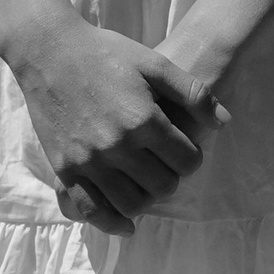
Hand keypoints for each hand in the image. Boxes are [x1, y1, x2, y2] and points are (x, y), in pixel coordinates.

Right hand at [7, 19, 222, 233]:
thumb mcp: (155, 63)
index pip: (187, 162)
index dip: (193, 157)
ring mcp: (88, 161)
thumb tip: (224, 124)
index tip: (184, 149)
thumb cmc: (106, 53)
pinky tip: (126, 222)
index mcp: (144, 119)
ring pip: (131, 204)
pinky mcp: (65, 169)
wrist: (50, 51)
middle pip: (163, 186)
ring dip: (145, 197)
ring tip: (145, 181)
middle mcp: (117, 145)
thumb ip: (193, 93)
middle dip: (171, 177)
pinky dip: (111, 222)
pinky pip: (90, 210)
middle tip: (164, 163)